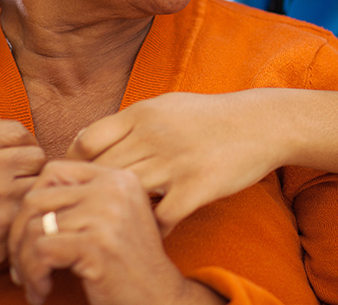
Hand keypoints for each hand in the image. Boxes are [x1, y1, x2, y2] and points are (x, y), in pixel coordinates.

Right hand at [0, 121, 45, 304]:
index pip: (16, 130)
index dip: (21, 143)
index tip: (17, 156)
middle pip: (35, 155)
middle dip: (30, 167)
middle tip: (20, 181)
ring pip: (37, 184)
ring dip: (29, 193)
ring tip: (14, 202)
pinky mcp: (3, 227)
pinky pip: (30, 213)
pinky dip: (23, 218)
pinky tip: (8, 223)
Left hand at [8, 160, 222, 304]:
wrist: (158, 297)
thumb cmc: (128, 264)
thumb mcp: (113, 218)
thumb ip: (82, 200)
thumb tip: (25, 200)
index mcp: (117, 177)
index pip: (53, 171)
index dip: (31, 204)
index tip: (31, 234)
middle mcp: (113, 189)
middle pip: (36, 198)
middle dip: (18, 235)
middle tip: (21, 264)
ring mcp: (105, 215)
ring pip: (33, 228)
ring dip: (23, 262)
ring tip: (33, 282)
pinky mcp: (95, 244)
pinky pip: (40, 252)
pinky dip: (33, 276)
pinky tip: (43, 291)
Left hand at [67, 90, 287, 234]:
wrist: (261, 123)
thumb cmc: (210, 117)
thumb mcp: (166, 106)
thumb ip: (128, 122)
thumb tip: (85, 139)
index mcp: (142, 113)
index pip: (87, 141)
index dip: (76, 165)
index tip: (80, 181)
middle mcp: (153, 135)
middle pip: (103, 171)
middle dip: (93, 193)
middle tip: (93, 210)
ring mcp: (175, 162)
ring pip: (127, 194)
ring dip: (122, 212)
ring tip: (120, 223)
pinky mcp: (196, 187)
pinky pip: (160, 217)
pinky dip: (153, 228)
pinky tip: (154, 231)